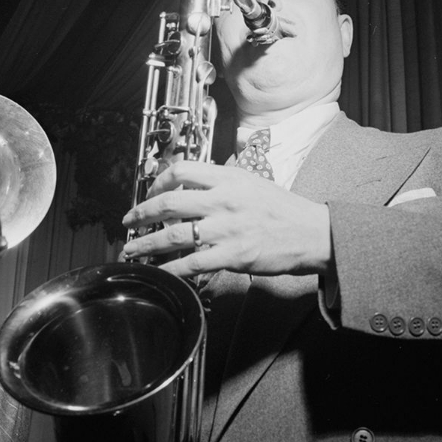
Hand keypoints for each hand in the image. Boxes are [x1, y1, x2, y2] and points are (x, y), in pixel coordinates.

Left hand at [121, 161, 331, 278]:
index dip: (158, 181)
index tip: (150, 192)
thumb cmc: (284, 209)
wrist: (312, 233)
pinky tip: (159, 272)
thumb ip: (223, 180)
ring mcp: (227, 228)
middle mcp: (224, 200)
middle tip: (130, 221)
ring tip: (132, 249)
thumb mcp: (253, 181)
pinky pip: (192, 263)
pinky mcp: (232, 255)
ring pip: (174, 234)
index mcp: (229, 178)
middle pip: (170, 202)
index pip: (181, 170)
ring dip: (147, 243)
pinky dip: (170, 268)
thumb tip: (194, 181)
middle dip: (142, 213)